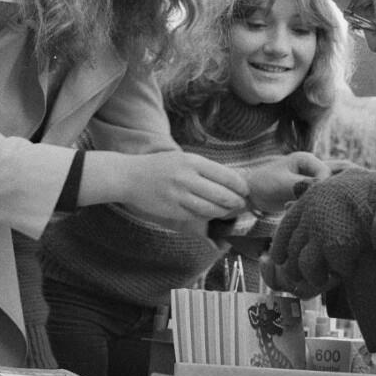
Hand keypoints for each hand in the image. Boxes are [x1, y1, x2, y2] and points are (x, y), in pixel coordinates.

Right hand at [110, 151, 248, 220]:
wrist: (129, 176)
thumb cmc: (159, 167)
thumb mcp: (183, 159)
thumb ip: (205, 169)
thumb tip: (231, 181)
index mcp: (193, 161)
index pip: (227, 176)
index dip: (241, 187)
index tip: (246, 191)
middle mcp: (187, 177)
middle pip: (223, 195)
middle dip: (237, 202)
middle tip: (242, 204)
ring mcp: (179, 195)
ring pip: (212, 209)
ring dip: (224, 212)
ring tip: (229, 211)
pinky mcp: (173, 210)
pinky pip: (197, 216)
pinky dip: (207, 216)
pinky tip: (210, 214)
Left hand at [244, 152, 331, 212]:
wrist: (250, 194)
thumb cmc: (263, 184)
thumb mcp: (283, 184)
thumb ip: (304, 184)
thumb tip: (324, 188)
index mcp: (306, 159)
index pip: (326, 173)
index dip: (322, 187)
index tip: (306, 199)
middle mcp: (312, 167)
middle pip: (336, 174)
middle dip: (331, 190)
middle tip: (322, 203)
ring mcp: (312, 178)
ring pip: (330, 187)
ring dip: (323, 198)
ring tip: (308, 206)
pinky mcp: (309, 190)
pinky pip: (321, 196)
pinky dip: (314, 203)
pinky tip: (295, 208)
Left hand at [260, 168, 375, 297]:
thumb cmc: (372, 187)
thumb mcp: (343, 179)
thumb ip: (327, 186)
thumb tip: (313, 189)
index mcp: (309, 199)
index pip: (285, 228)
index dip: (280, 247)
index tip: (280, 259)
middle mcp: (310, 216)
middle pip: (292, 250)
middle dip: (293, 268)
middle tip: (300, 277)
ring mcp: (321, 232)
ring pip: (305, 265)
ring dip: (315, 276)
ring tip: (325, 279)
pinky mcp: (336, 247)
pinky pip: (332, 269)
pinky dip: (341, 273)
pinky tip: (349, 271)